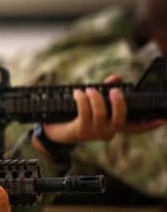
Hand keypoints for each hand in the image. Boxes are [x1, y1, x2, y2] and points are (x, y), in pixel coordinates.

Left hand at [41, 76, 164, 145]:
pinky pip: (84, 113)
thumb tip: (117, 78)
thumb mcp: (95, 101)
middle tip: (115, 91)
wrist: (56, 130)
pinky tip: (78, 93)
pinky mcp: (80, 131)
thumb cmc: (78, 114)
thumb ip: (107, 89)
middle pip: (120, 118)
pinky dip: (82, 100)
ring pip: (100, 114)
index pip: (136, 127)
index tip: (162, 119)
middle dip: (118, 103)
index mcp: (115, 125)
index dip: (149, 124)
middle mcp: (108, 131)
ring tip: (89, 90)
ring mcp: (94, 133)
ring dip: (95, 98)